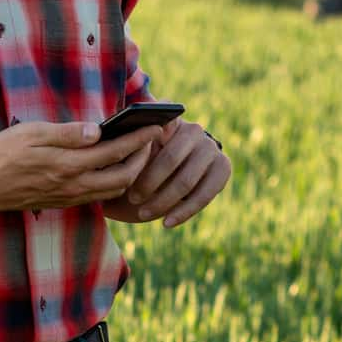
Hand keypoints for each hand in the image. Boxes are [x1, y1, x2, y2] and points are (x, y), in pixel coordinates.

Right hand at [0, 120, 162, 216]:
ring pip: (114, 190)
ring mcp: (70, 197)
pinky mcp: (64, 203)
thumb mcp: (32, 133)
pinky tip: (114, 168)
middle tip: (151, 139)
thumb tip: (99, 130)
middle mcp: (74, 185)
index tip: (155, 127)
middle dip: (143, 157)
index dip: (139, 139)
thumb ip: (67, 133)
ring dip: (132, 172)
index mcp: (69, 164)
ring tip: (138, 153)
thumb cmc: (3, 155)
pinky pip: (100, 196)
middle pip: (124, 176)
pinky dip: (115, 183)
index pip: (116, 151)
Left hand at [103, 119, 230, 227]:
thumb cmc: (141, 165)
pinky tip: (166, 223)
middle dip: (150, 181)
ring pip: (187, 180)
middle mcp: (194, 129)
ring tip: (144, 214)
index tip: (136, 148)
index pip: (162, 120)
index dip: (151, 135)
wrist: (166, 180)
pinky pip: (205, 194)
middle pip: (171, 158)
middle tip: (133, 198)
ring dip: (164, 201)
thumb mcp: (131, 152)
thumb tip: (119, 125)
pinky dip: (183, 212)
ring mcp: (211, 148)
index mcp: (171, 118)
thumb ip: (127, 140)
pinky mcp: (223, 167)